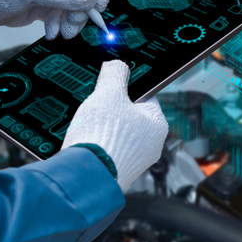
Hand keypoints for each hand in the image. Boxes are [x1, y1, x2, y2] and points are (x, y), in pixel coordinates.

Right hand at [61, 60, 168, 190]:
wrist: (83, 177)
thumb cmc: (102, 137)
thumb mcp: (108, 93)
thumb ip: (115, 73)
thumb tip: (117, 65)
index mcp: (158, 124)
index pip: (145, 95)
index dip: (125, 88)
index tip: (111, 86)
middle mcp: (151, 145)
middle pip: (128, 115)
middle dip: (110, 109)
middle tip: (95, 108)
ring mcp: (134, 161)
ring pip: (115, 132)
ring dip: (100, 127)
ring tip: (88, 126)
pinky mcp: (116, 172)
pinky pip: (106, 149)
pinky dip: (95, 144)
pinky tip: (84, 142)